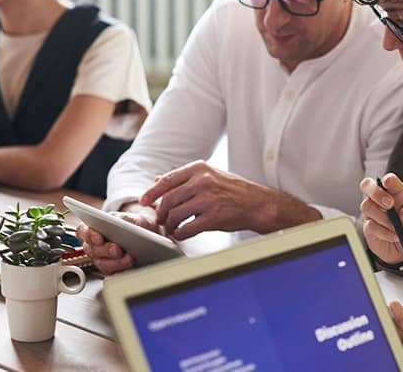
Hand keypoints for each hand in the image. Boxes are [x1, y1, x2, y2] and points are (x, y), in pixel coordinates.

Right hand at [75, 204, 158, 274]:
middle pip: (92, 250)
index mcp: (94, 229)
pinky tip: (130, 267)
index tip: (99, 238)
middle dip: (105, 250)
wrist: (146, 234)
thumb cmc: (133, 225)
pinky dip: (122, 271)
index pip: (83, 232)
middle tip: (117, 249)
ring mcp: (101, 259)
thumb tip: (120, 225)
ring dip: (116, 262)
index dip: (89, 235)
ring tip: (129, 258)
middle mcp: (94, 245)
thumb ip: (122, 220)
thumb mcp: (130, 218)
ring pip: (102, 264)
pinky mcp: (111, 270)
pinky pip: (112, 274)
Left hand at [140, 160, 319, 239]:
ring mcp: (208, 200)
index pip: (167, 180)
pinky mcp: (213, 217)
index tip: (144, 201)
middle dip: (161, 212)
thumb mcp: (210, 175)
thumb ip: (184, 178)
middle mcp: (203, 182)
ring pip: (175, 214)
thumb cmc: (234, 190)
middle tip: (160, 219)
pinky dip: (180, 233)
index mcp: (200, 169)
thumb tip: (158, 179)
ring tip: (171, 228)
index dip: (152, 192)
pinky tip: (182, 233)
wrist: (257, 203)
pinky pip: (187, 228)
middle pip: (169, 199)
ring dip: (170, 224)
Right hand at [359, 173, 402, 263]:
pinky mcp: (367, 226)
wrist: (401, 251)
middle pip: (367, 185)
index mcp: (396, 194)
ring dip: (383, 218)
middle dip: (377, 193)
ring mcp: (372, 212)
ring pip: (366, 205)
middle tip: (390, 204)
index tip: (388, 182)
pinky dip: (384, 232)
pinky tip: (393, 236)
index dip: (388, 179)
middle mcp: (381, 200)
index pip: (389, 181)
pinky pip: (370, 225)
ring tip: (395, 228)